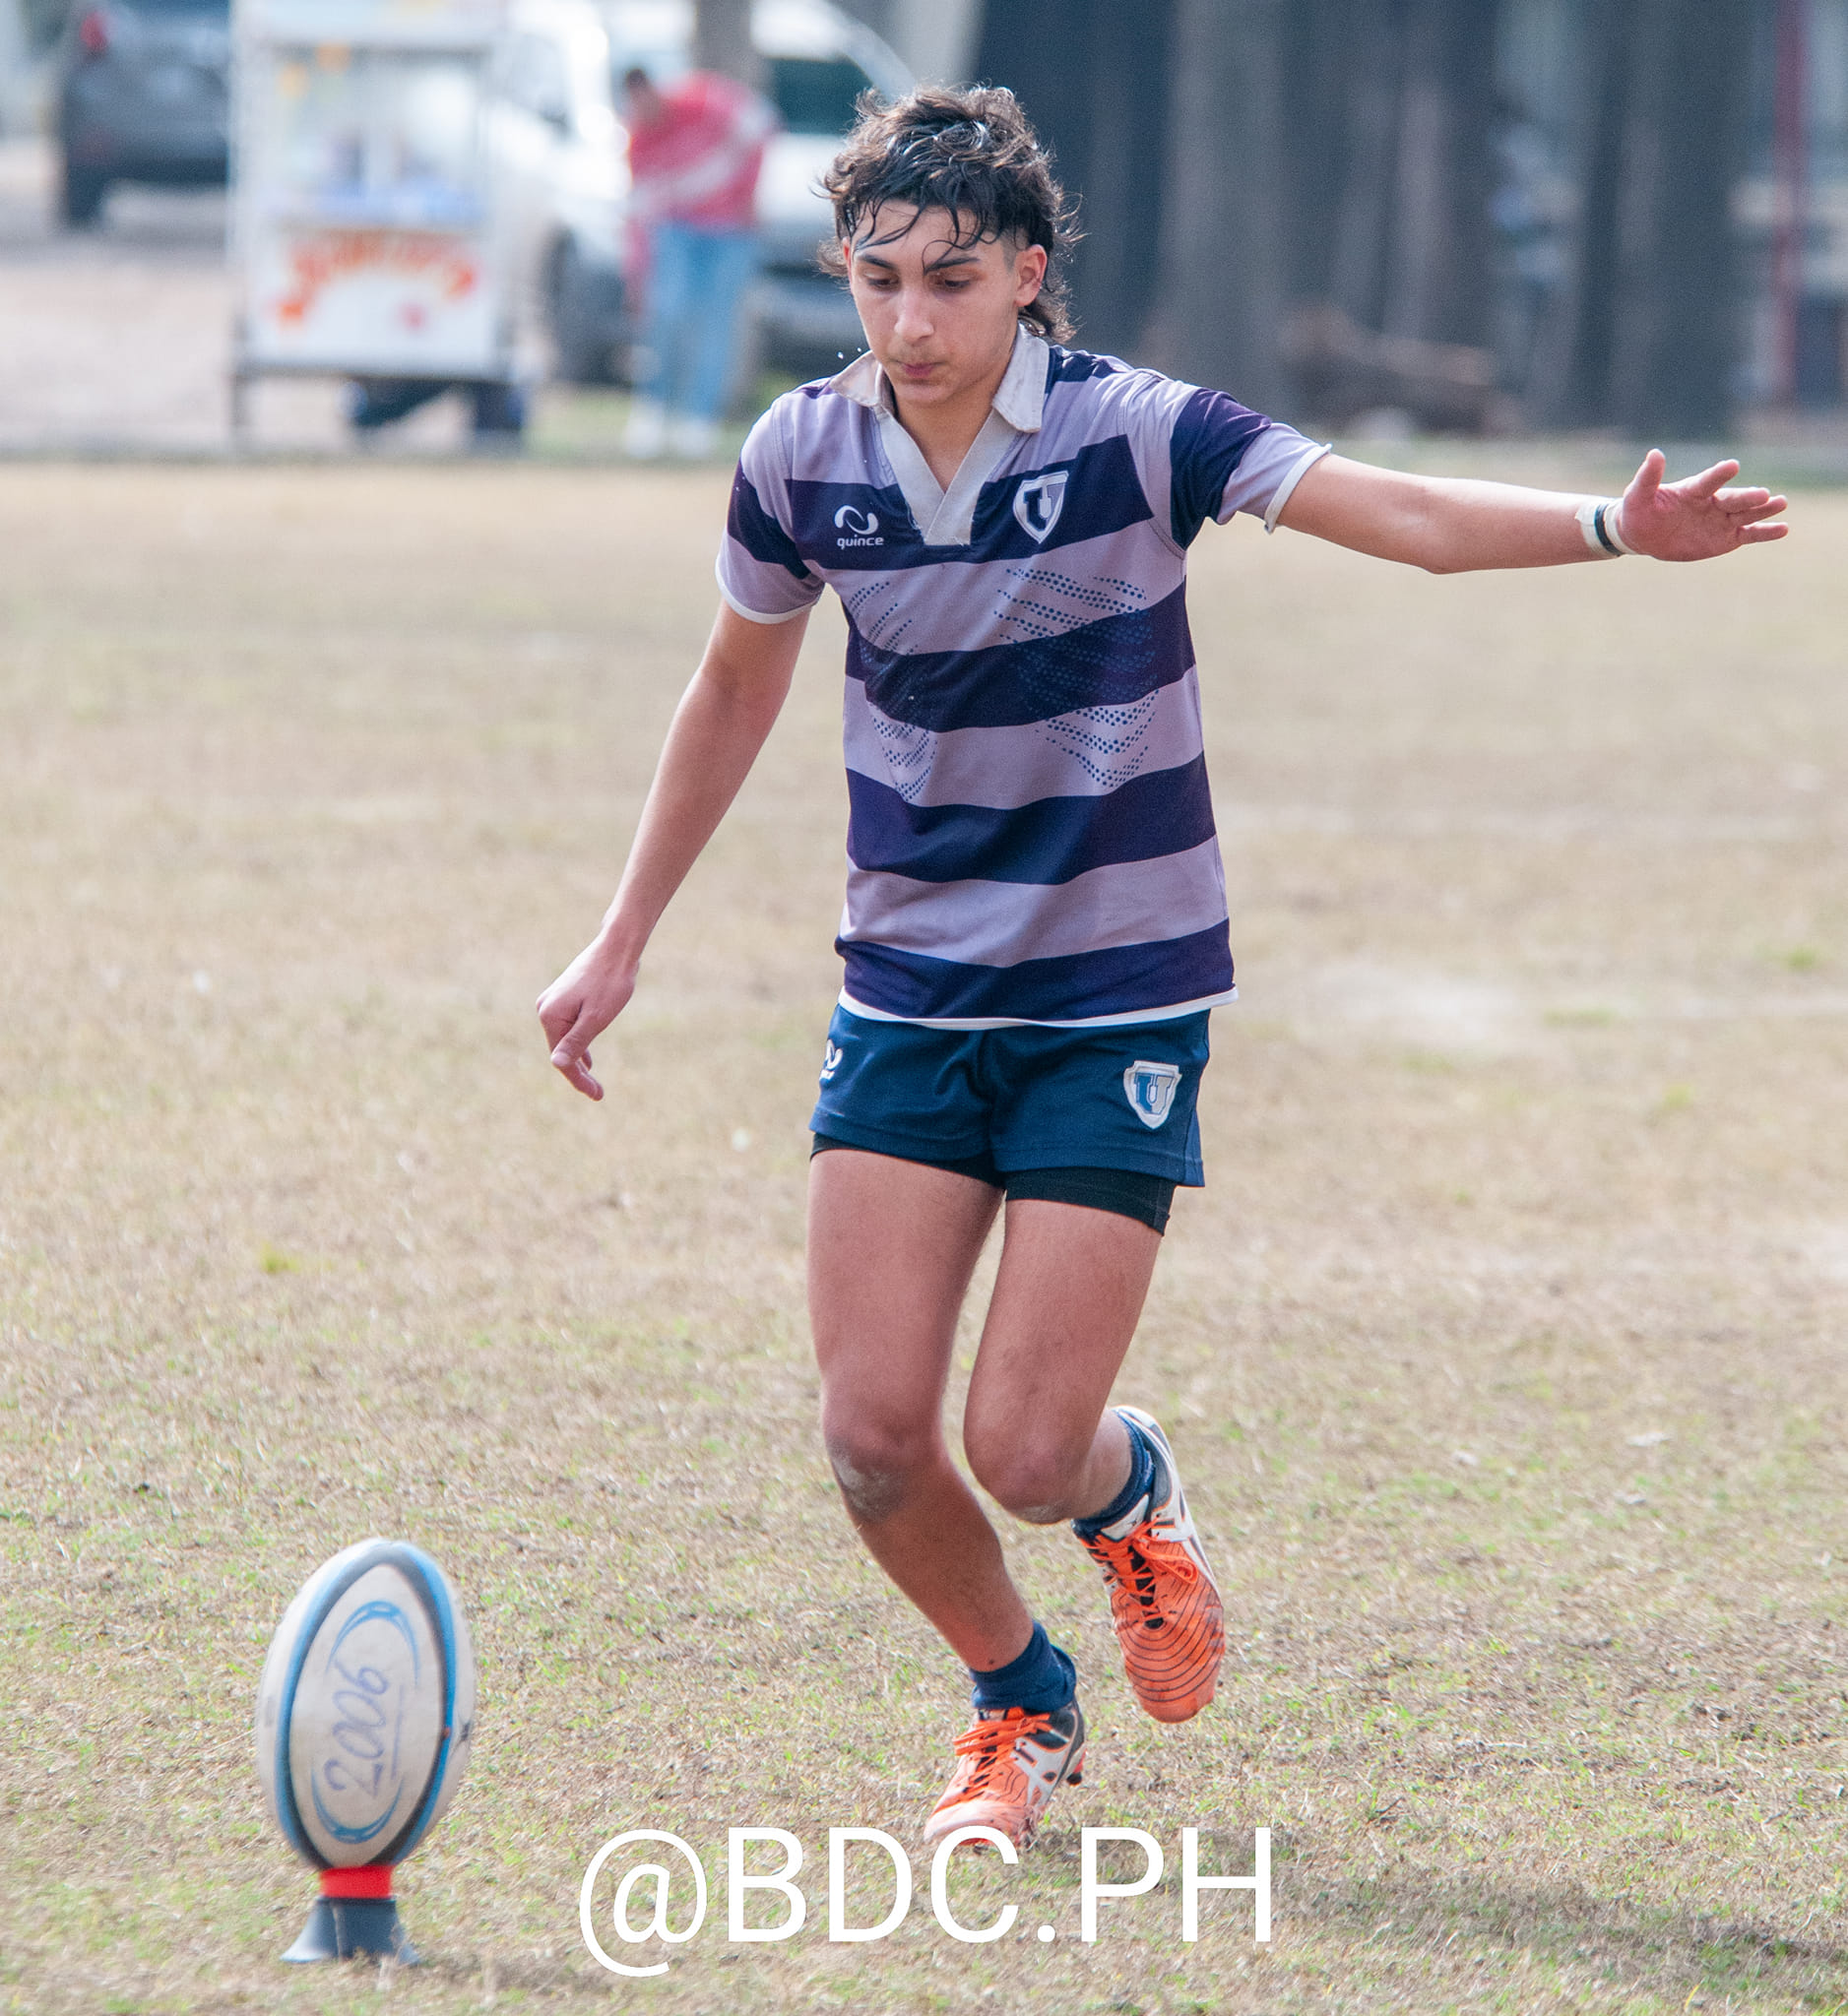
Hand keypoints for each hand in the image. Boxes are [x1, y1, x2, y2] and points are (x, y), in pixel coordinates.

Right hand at [535, 941, 636, 1100]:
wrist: (617, 948)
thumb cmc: (611, 982)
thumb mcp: (596, 1018)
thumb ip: (577, 1042)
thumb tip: (557, 1064)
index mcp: (550, 1015)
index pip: (561, 1057)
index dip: (578, 1079)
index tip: (597, 1095)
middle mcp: (545, 1008)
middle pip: (561, 1050)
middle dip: (578, 1073)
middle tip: (598, 1094)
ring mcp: (553, 1001)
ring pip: (565, 1039)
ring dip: (579, 1060)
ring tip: (594, 1082)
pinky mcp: (564, 997)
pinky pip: (568, 1028)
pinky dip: (579, 1044)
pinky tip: (587, 1059)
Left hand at [1615, 449, 1787, 559]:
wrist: (1643, 535)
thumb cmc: (1639, 510)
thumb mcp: (1637, 495)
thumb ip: (1648, 477)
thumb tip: (1655, 453)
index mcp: (1694, 490)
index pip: (1709, 481)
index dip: (1719, 474)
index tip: (1732, 466)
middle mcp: (1712, 502)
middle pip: (1733, 499)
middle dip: (1748, 497)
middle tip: (1764, 494)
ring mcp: (1722, 519)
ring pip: (1746, 513)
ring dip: (1764, 509)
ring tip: (1781, 502)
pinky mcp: (1727, 537)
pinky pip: (1749, 534)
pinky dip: (1765, 532)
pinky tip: (1783, 529)